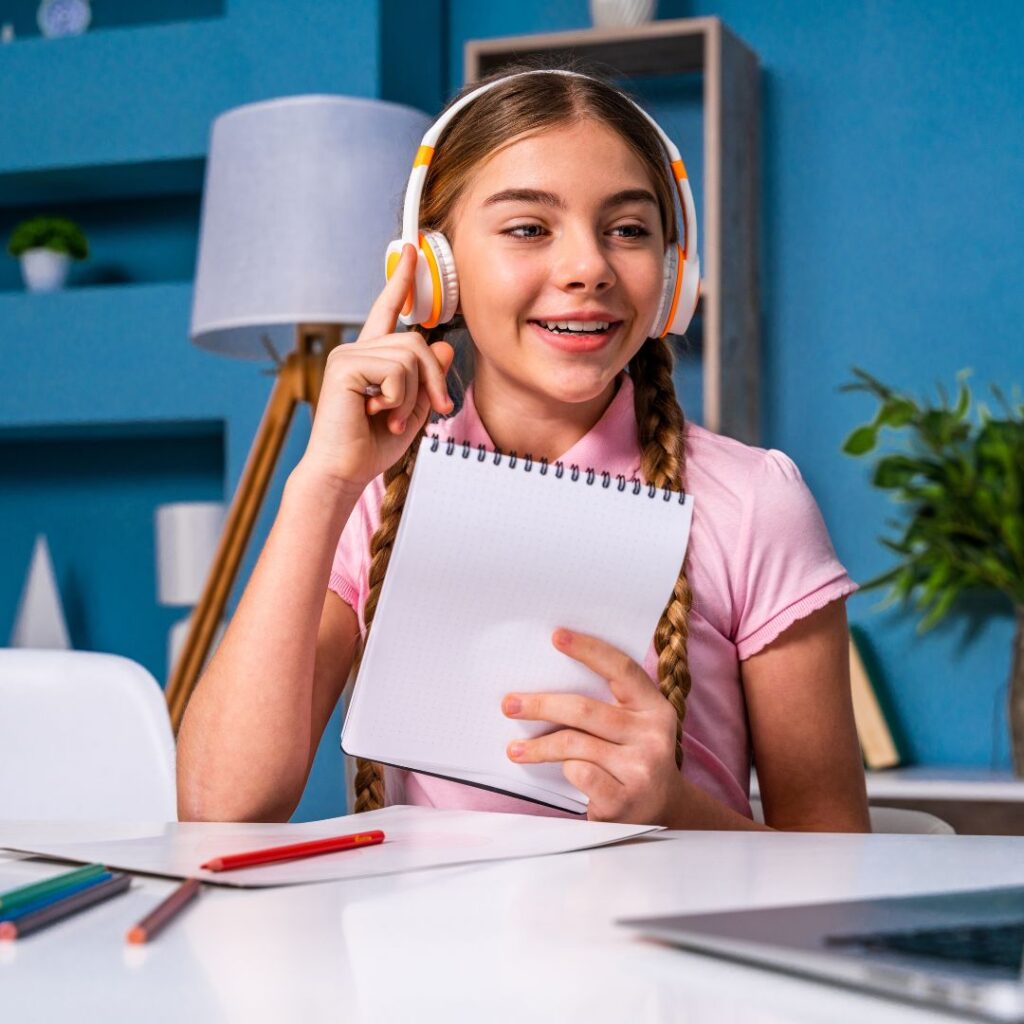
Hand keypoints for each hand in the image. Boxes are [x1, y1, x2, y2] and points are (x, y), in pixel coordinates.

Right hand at [301, 242, 455, 493]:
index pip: (386, 311)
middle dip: (435, 377)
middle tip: (437, 409)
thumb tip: (441, 344)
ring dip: (414, 394)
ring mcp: (347, 355)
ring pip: (410, 356)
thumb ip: (427, 379)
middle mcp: (355, 350)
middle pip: (416, 341)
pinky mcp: (344, 366)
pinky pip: (396, 370)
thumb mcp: (413, 410)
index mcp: (369, 358)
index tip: (411, 250)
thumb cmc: (371, 447)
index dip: (401, 281)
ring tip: (393, 417)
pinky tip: (379, 414)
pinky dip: (399, 398)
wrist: (343, 473)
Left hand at [502, 628, 683, 825]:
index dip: (588, 650)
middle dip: (541, 705)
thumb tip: (547, 680)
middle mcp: (653, 735)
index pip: (622, 669)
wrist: (663, 813)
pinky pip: (579, 773)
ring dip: (538, 746)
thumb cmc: (634, 759)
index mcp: (655, 708)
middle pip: (585, 710)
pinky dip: (564, 770)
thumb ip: (608, 706)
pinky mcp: (624, 799)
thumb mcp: (634, 727)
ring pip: (575, 743)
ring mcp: (641, 769)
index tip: (556, 636)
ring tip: (515, 748)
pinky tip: (558, 773)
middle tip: (509, 704)